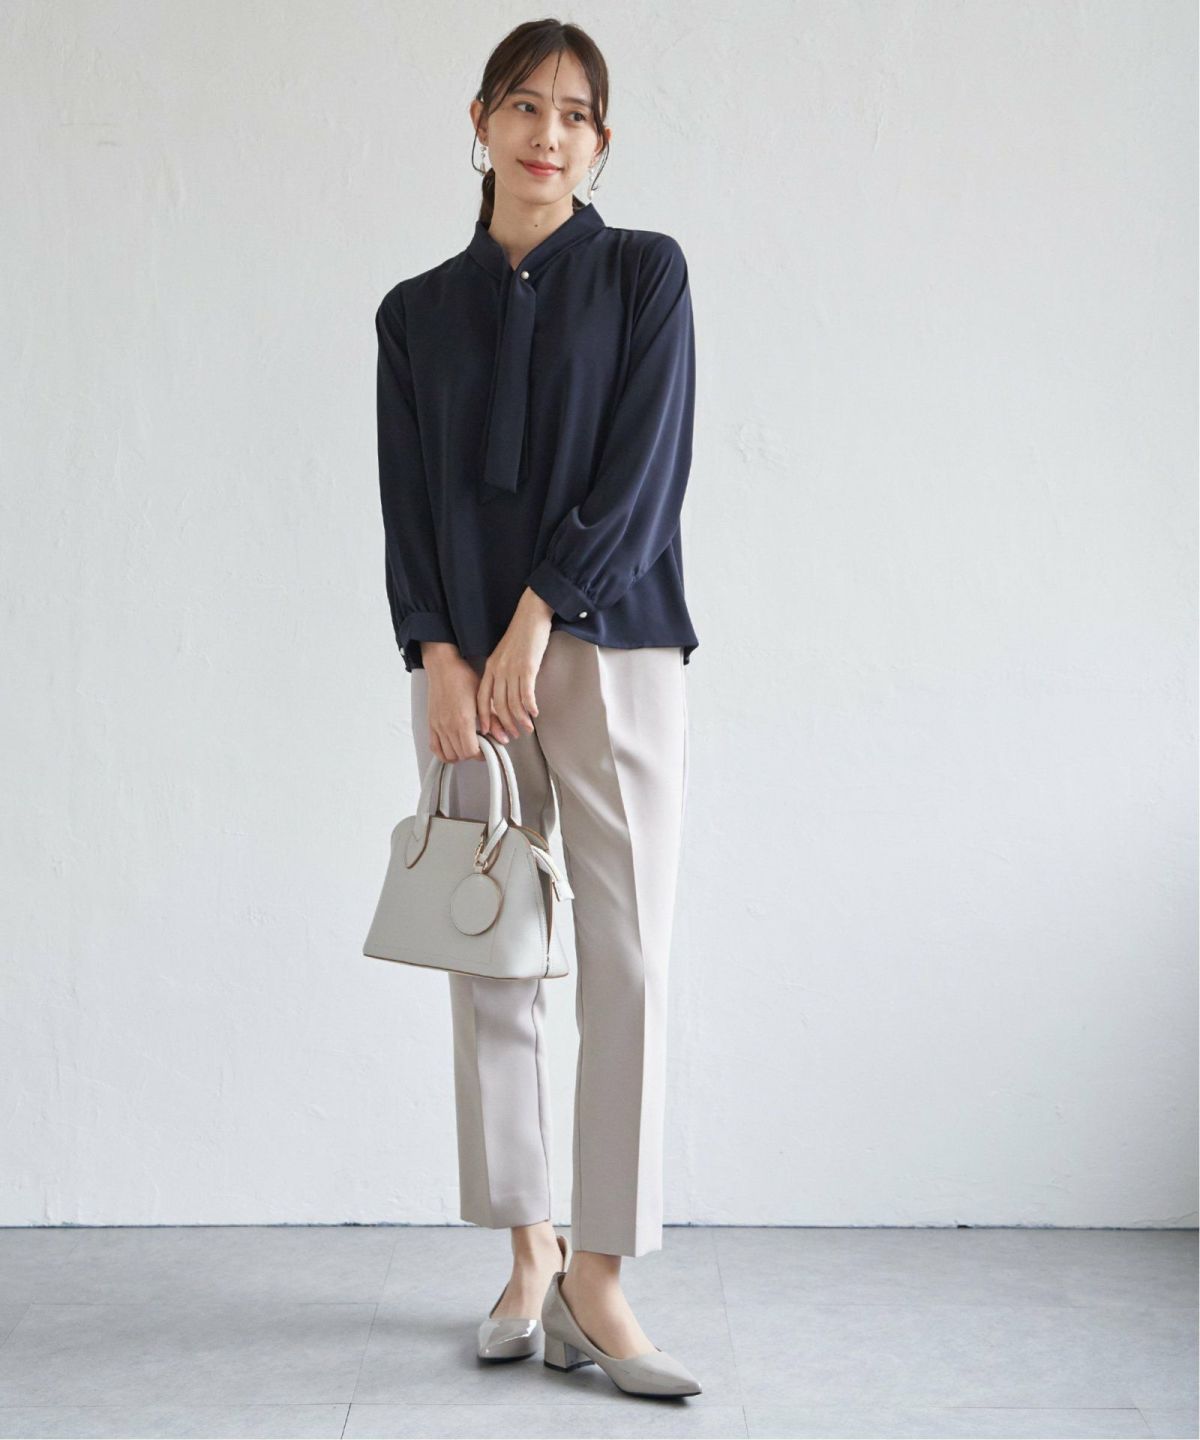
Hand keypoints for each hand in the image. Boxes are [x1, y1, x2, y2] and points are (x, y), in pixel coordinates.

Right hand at [422, 644, 487, 762]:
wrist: (444, 667)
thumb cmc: (463, 678)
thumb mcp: (483, 698)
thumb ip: (494, 720)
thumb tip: (504, 738)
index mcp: (463, 720)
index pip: (471, 751)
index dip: (482, 754)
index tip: (488, 748)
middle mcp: (448, 726)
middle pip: (461, 755)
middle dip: (473, 754)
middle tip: (481, 745)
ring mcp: (438, 726)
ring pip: (449, 754)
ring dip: (460, 754)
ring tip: (468, 745)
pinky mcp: (431, 724)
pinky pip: (435, 748)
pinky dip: (444, 753)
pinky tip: (453, 748)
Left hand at [477, 589, 553, 745]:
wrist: (531, 615)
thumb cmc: (521, 635)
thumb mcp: (504, 654)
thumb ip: (502, 672)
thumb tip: (507, 692)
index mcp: (490, 667)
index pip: (482, 698)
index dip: (485, 716)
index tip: (489, 731)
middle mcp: (498, 670)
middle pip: (498, 705)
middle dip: (505, 723)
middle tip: (512, 735)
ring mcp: (512, 669)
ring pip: (512, 703)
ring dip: (520, 719)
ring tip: (527, 728)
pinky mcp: (527, 668)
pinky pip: (526, 694)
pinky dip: (530, 707)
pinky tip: (535, 713)